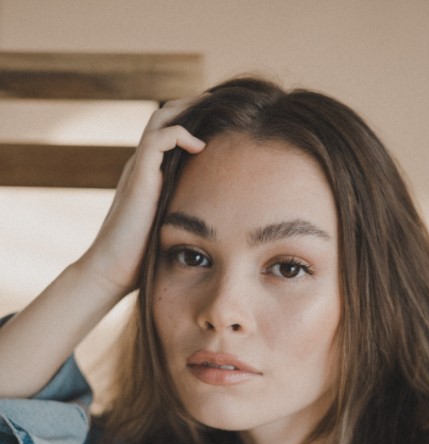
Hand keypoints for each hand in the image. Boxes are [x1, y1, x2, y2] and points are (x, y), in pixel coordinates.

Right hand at [78, 96, 205, 296]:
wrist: (113, 269)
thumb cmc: (146, 255)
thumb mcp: (177, 225)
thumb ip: (193, 211)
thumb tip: (226, 218)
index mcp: (152, 173)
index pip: (171, 131)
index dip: (194, 119)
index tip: (223, 118)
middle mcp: (144, 164)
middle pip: (165, 117)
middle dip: (193, 105)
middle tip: (222, 102)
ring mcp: (139, 168)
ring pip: (159, 120)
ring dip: (187, 110)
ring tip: (214, 108)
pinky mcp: (139, 177)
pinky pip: (156, 139)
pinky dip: (179, 134)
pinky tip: (200, 146)